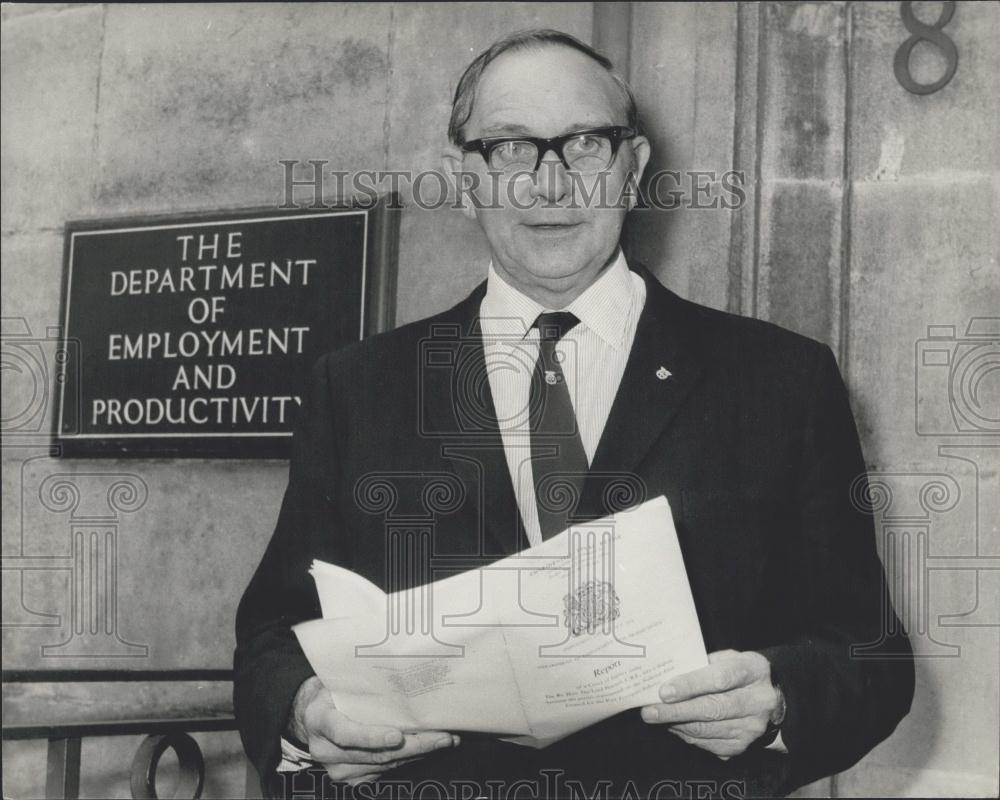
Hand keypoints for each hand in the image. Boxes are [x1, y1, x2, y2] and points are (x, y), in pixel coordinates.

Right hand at [289, 677, 458, 784]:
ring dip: (418, 754)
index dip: (372, 737)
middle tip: (442, 737)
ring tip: (444, 740)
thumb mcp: (338, 682)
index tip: (398, 736)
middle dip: (413, 746)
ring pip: (383, 765)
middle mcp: (325, 750)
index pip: (345, 734)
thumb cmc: (330, 693)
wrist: (311, 716)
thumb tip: (400, 675)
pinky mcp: (350, 778)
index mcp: (319, 720)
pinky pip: (384, 771)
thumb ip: (360, 685)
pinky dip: (408, 760)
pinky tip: (427, 749)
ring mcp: (337, 769)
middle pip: (374, 754)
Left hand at [640, 650, 783, 758]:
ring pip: (708, 730)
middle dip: (676, 711)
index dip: (690, 685)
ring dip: (677, 724)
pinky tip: (674, 726)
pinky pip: (708, 744)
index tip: (664, 691)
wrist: (772, 699)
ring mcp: (752, 727)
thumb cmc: (740, 673)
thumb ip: (702, 664)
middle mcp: (758, 701)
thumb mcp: (728, 658)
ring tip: (656, 717)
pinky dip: (687, 735)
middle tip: (650, 711)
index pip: (720, 679)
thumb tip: (667, 675)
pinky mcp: (743, 745)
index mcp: (753, 670)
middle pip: (712, 709)